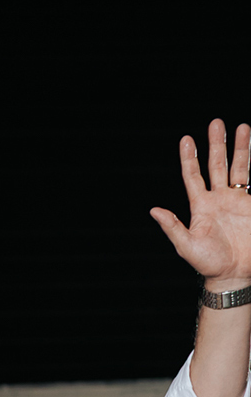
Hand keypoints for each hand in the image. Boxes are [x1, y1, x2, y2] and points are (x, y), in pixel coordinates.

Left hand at [151, 119, 250, 286]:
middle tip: (216, 122)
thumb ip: (172, 227)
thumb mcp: (186, 246)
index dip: (189, 158)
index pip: (193, 177)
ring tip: (241, 127)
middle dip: (216, 144)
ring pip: (238, 168)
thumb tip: (154, 210)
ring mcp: (236, 201)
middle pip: (216, 165)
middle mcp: (218, 199)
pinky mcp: (250, 205)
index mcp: (201, 207)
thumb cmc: (208, 264)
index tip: (187, 139)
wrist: (234, 274)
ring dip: (239, 148)